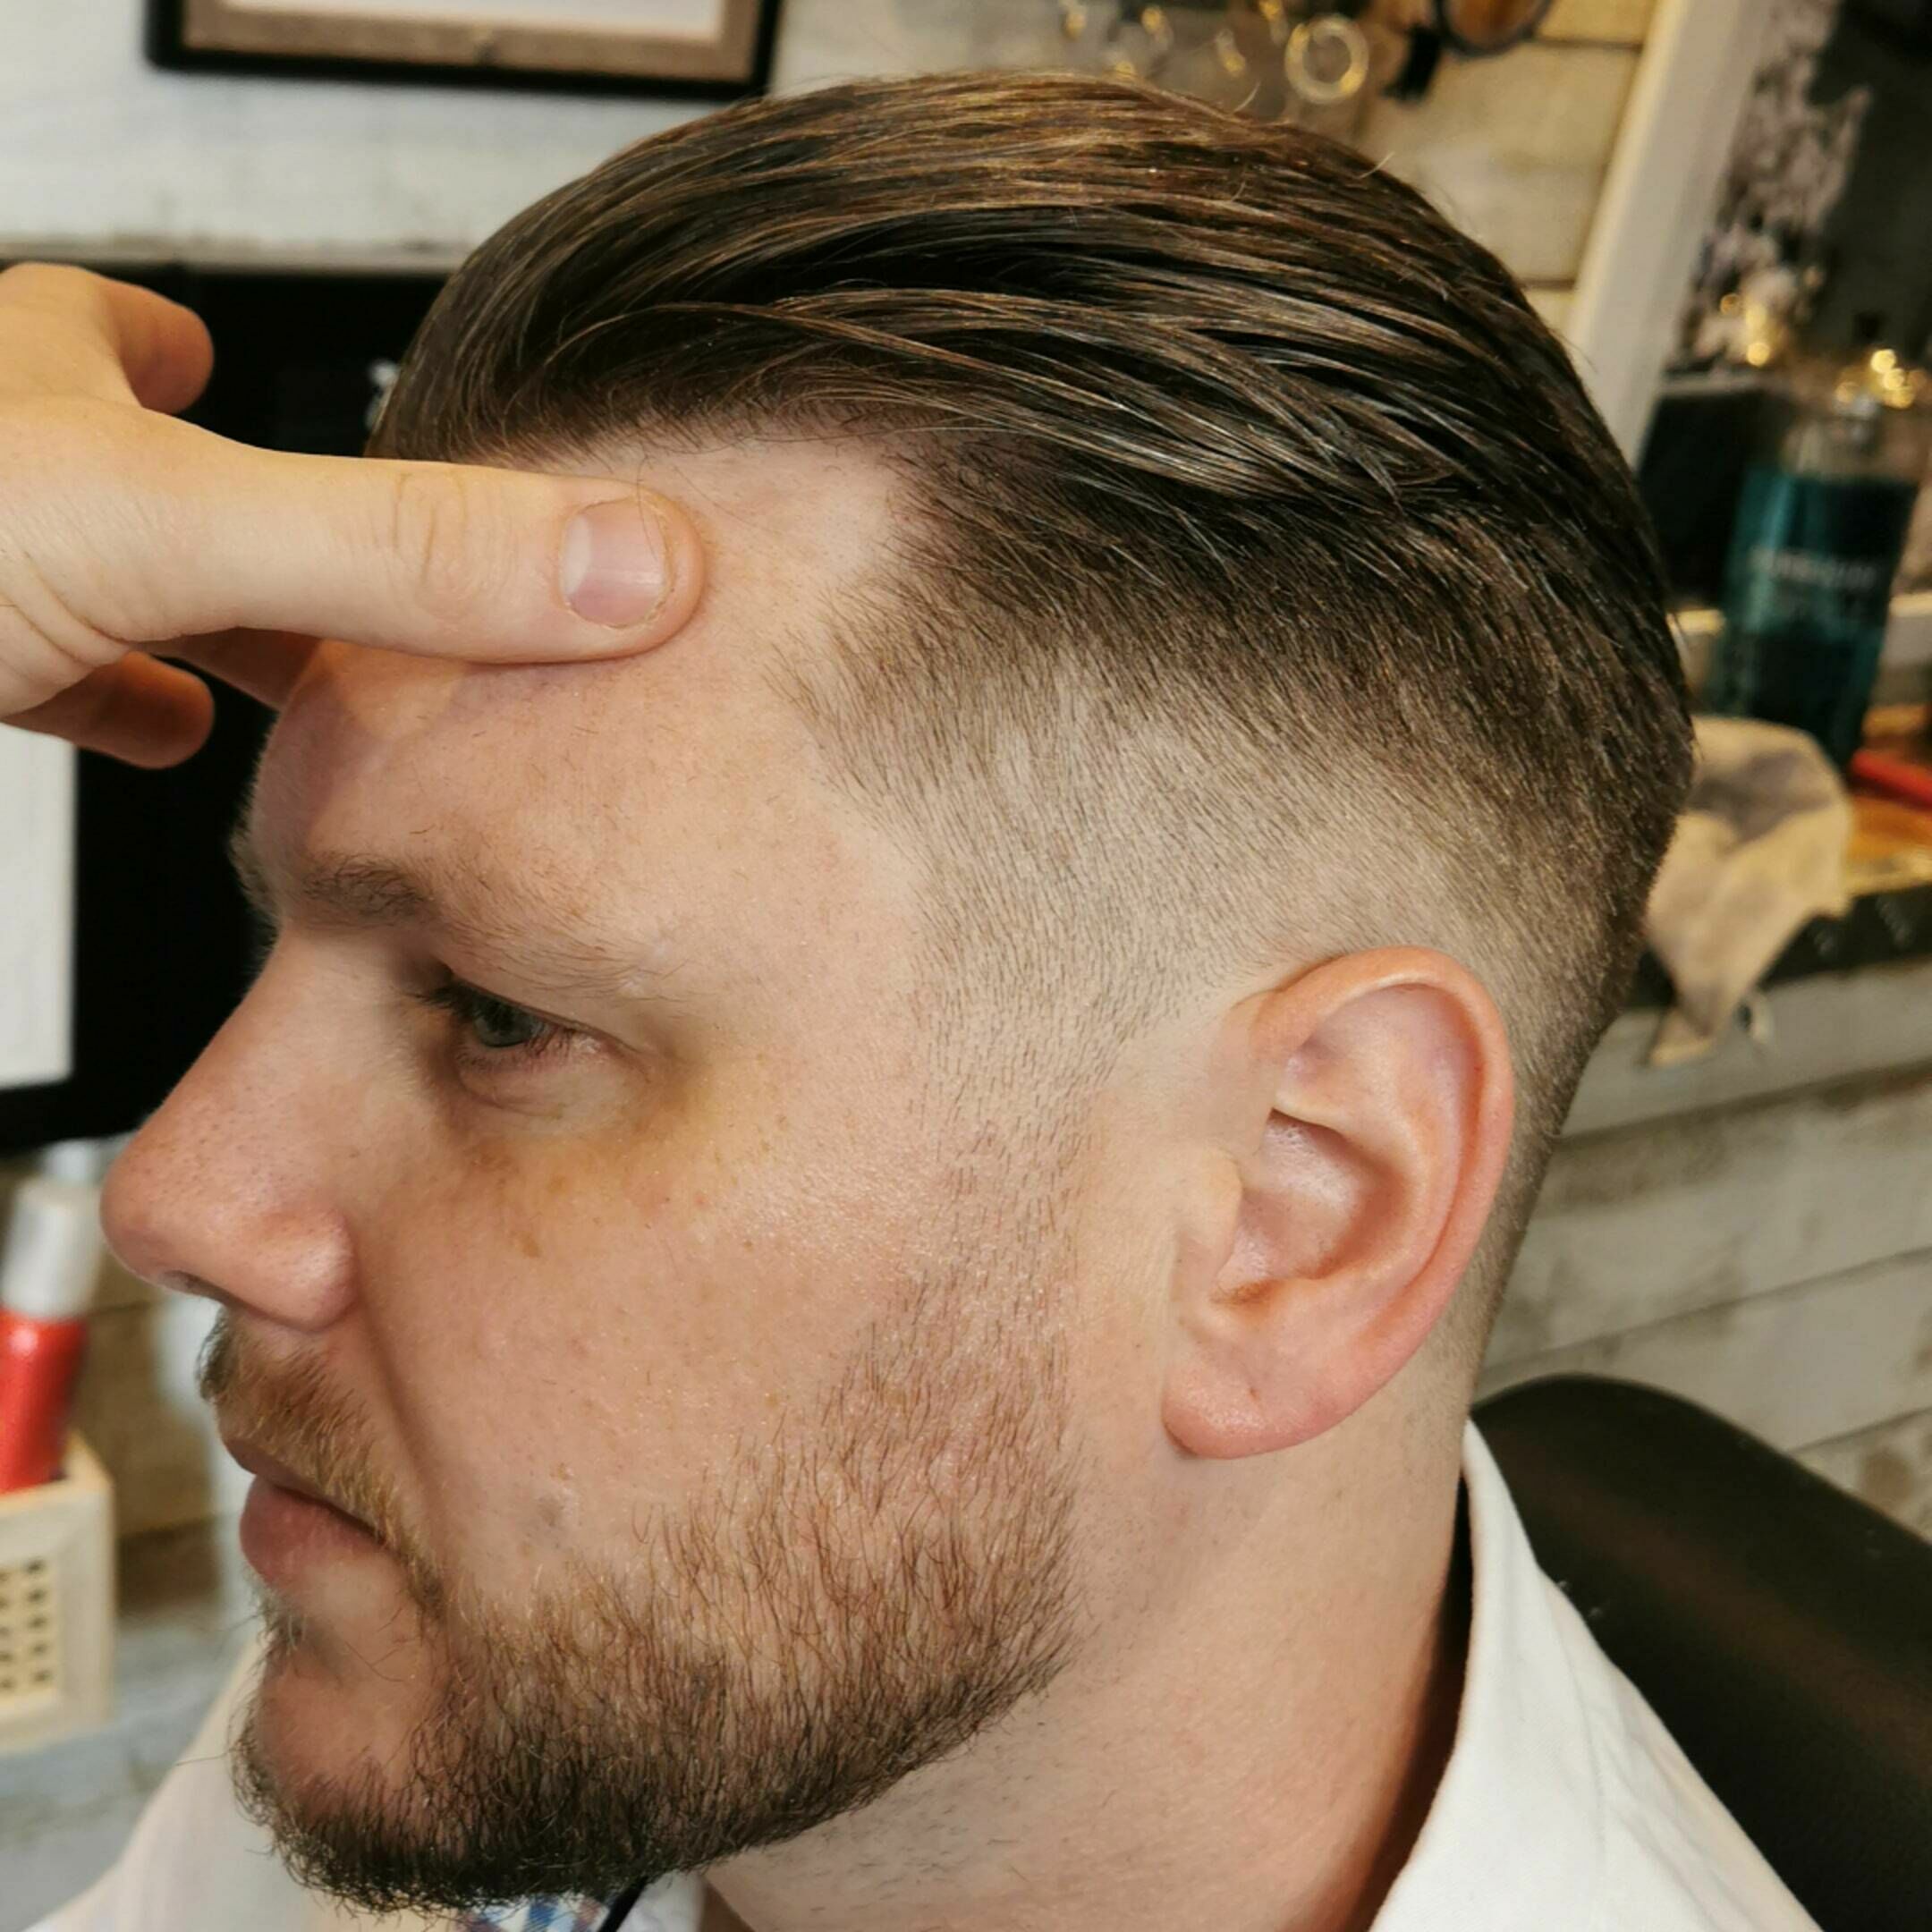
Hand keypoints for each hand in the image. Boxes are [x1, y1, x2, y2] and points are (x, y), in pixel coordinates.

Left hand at [0, 263, 705, 766]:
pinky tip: (166, 739)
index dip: (225, 355)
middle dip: (280, 532)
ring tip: (320, 677)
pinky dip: (127, 711)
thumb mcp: (163, 521)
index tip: (326, 399)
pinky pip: (57, 690)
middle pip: (162, 484)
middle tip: (395, 591)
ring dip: (217, 630)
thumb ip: (401, 551)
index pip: (145, 334)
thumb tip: (634, 568)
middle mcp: (14, 476)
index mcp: (55, 383)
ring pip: (116, 593)